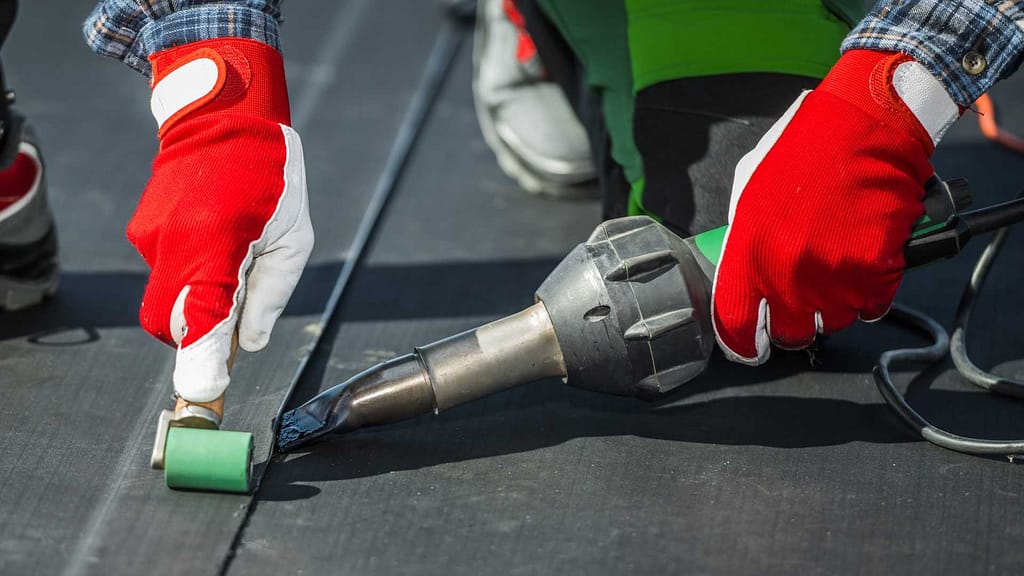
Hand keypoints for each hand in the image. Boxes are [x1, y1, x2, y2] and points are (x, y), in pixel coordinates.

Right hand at [130, 38, 312, 400]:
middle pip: (172, 325)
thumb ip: (271, 296)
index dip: (201, 365)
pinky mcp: (142, 232)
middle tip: (234, 326)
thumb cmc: (272, 175)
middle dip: (199, 340)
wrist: (222, 115)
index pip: (201, 321)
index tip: (204, 397)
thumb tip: (249, 344)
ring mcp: (151, 238)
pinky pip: (166, 274)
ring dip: (199, 304)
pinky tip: (216, 243)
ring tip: (235, 264)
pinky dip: (191, 277)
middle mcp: (173, 244)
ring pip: (167, 302)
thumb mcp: (294, 239)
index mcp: (216, 244)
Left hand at [712, 49, 959, 363]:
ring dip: (835, 305)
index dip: (743, 344)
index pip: (735, 323)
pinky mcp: (875, 274)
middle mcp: (785, 273)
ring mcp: (832, 277)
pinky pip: (872, 307)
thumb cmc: (806, 150)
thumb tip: (743, 271)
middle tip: (803, 303)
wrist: (865, 126)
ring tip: (838, 267)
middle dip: (795, 325)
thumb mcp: (751, 191)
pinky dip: (871, 292)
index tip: (751, 348)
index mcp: (747, 252)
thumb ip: (744, 239)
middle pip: (789, 334)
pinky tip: (866, 261)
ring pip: (832, 323)